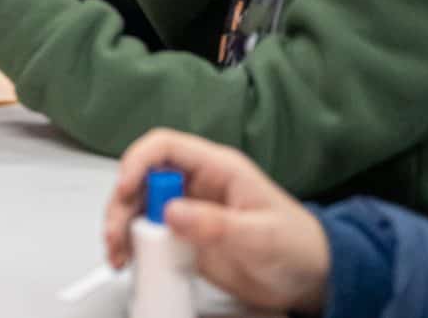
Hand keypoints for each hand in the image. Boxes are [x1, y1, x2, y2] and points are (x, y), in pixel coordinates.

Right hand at [103, 129, 330, 312]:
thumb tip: (171, 212)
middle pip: (143, 178)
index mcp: (217, 168)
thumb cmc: (299, 247)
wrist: (311, 280)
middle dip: (122, 202)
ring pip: (138, 206)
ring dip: (120, 226)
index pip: (165, 146)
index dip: (139, 160)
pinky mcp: (184, 238)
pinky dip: (130, 246)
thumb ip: (218, 224)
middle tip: (117, 233)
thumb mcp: (262, 236)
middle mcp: (196, 185)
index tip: (126, 188)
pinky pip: (147, 234)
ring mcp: (188, 212)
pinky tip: (128, 260)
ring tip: (118, 253)